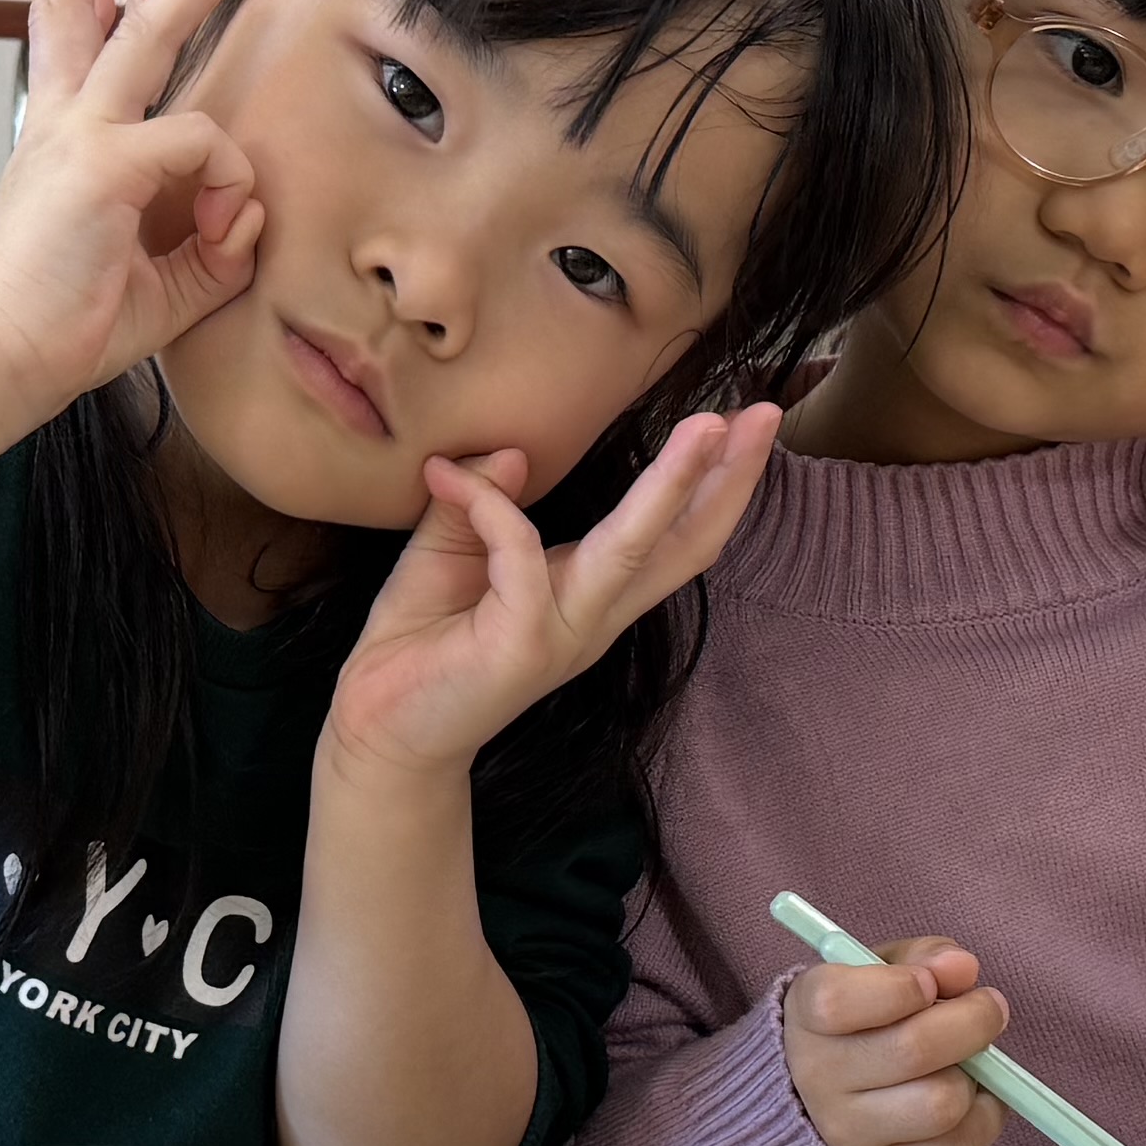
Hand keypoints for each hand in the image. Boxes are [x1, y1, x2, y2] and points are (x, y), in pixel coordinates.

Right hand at [0, 0, 267, 416]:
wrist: (5, 356)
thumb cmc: (66, 324)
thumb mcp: (157, 280)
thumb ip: (207, 242)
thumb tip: (246, 210)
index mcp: (63, 144)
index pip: (71, 51)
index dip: (86, 3)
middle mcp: (64, 123)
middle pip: (77, 3)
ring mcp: (81, 134)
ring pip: (146, 29)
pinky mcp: (105, 162)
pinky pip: (202, 142)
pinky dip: (226, 182)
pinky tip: (218, 224)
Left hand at [323, 407, 779, 785]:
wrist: (378, 729)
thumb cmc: (420, 639)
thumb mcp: (452, 549)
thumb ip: (485, 501)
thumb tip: (512, 454)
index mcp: (592, 592)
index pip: (674, 537)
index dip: (717, 483)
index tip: (749, 423)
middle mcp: (595, 615)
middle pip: (685, 545)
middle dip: (729, 478)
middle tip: (767, 416)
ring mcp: (566, 633)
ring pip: (633, 547)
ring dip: (673, 484)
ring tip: (707, 427)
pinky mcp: (522, 645)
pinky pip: (517, 552)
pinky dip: (488, 505)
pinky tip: (446, 476)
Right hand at [778, 934, 1008, 1145]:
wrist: (819, 1098)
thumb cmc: (861, 1019)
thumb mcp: (877, 972)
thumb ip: (921, 959)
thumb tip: (963, 969)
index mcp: (807, 1015)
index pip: (840, 1001)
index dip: (901, 986)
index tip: (929, 982)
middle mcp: (818, 1078)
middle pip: (914, 1050)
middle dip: (972, 1020)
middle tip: (990, 1006)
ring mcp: (850, 1132)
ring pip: (942, 1103)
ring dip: (976, 1075)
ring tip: (971, 1060)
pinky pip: (961, 1142)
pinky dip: (985, 1112)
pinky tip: (972, 1092)